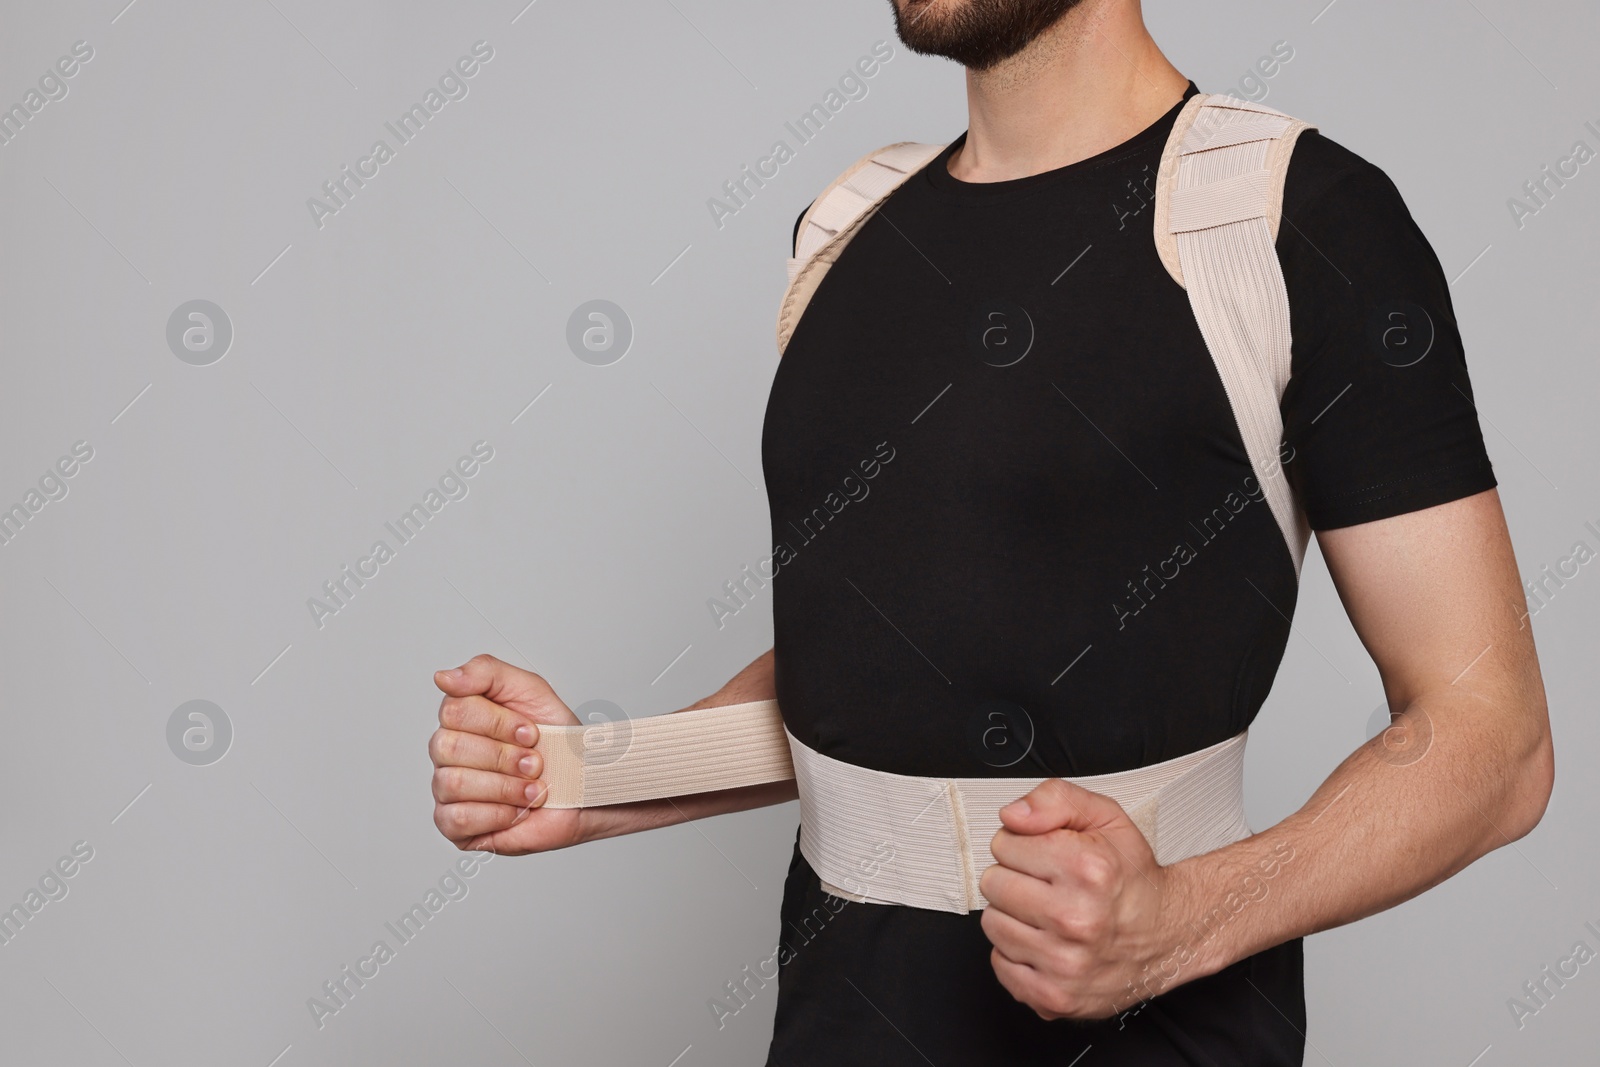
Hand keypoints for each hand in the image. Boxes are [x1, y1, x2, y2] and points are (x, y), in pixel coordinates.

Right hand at [429, 653, 582, 855]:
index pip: (454, 710)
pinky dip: (496, 814)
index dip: (499, 723)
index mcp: (460, 717)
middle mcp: (447, 751)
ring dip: (505, 787)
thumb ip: (486, 672)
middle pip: (449, 747)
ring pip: (452, 783)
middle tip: (533, 763)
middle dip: (503, 756)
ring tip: (531, 789)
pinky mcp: (453, 824)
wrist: (582, 785)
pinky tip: (516, 810)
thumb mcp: (531, 691)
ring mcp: (446, 788)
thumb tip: (444, 677)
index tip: (531, 732)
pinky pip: (456, 819)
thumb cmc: (556, 740)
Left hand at [979, 778, 1183, 1020]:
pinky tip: (1046, 942)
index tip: (1049, 857)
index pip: (1004, 844)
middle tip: (1049, 886)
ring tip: (1048, 914)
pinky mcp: (1056, 996)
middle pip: (993, 884)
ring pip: (992, 924)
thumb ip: (1054, 799)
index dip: (1024, 845)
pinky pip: (1000, 964)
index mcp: (1087, 869)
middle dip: (1016, 878)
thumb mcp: (1104, 818)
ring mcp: (1065, 963)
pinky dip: (1017, 953)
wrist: (1167, 934)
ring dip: (1014, 916)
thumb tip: (1012, 816)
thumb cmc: (1131, 879)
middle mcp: (1076, 919)